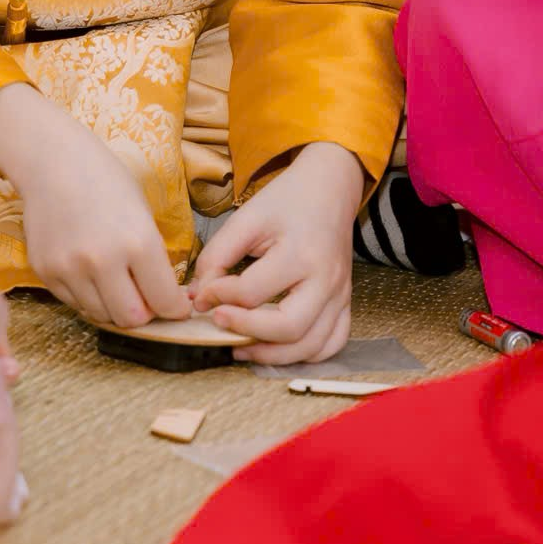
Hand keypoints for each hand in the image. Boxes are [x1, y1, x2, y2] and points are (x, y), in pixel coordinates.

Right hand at [0, 83, 189, 329]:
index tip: (176, 306)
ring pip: (101, 316)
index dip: (174, 308)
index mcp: (138, 242)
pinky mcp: (45, 272)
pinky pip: (74, 303)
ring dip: (114, 307)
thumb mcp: (143, 214)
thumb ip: (152, 259)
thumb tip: (163, 300)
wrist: (54, 161)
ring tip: (116, 282)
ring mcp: (69, 269)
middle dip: (144, 314)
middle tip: (145, 297)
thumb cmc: (106, 181)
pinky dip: (88, 298)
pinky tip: (91, 273)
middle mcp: (102, 260)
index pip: (164, 301)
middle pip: (131, 319)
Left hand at [189, 143, 366, 365]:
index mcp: (301, 253)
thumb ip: (217, 256)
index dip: (218, 297)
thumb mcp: (246, 219)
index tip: (202, 294)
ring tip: (241, 346)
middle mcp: (326, 279)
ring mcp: (340, 295)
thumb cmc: (286, 202)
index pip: (252, 292)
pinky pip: (331, 343)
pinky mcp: (345, 302)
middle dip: (246, 332)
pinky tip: (277, 347)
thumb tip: (198, 296)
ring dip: (272, 355)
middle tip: (219, 321)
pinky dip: (305, 355)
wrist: (330, 188)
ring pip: (310, 346)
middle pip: (288, 328)